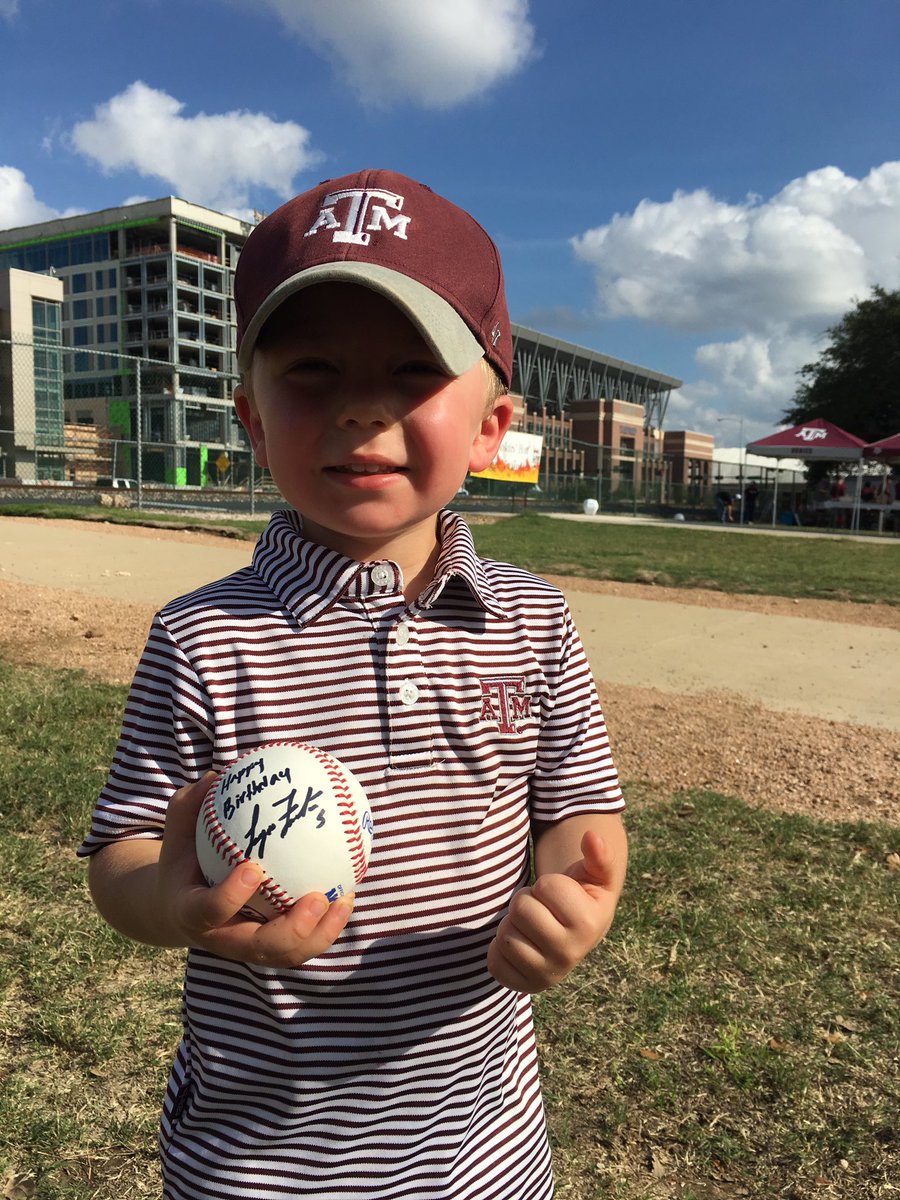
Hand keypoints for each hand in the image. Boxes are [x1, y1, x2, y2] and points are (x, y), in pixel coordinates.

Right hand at [157, 774, 353, 968]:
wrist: (180, 903)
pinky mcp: (271, 948)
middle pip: (258, 949)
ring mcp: (248, 948)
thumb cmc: (184, 855)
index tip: (252, 868)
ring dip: (320, 933)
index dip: (230, 896)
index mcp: (192, 912)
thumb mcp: (178, 826)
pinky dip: (328, 924)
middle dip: (291, 929)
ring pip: (287, 954)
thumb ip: (192, 802)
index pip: (209, 911)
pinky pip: (303, 943)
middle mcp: (222, 939)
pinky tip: (349, 893)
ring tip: (344, 899)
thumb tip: (219, 775)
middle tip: (316, 899)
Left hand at [487, 831, 619, 993]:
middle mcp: (570, 955)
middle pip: (521, 910)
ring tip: (531, 925)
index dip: (546, 885)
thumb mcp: (596, 874)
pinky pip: (494, 963)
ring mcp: (547, 975)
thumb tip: (592, 836)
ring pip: (505, 936)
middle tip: (541, 908)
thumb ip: (598, 854)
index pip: (545, 887)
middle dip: (526, 901)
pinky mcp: (525, 986)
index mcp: (590, 924)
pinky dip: (498, 949)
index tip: (558, 895)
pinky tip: (520, 943)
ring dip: (512, 923)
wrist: (575, 935)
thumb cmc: (582, 896)